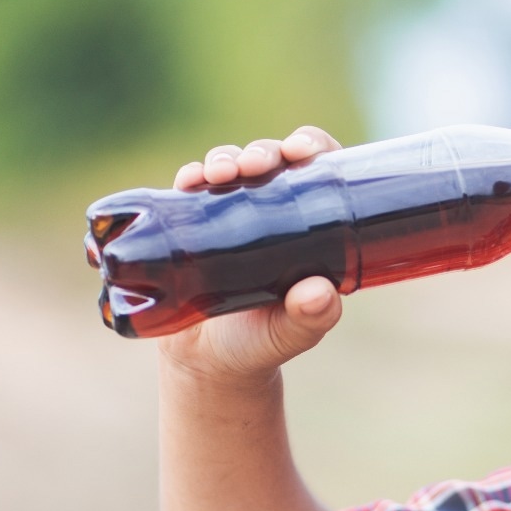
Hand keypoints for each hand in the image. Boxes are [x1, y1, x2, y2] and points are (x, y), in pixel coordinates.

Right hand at [156, 127, 344, 383]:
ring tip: (220, 173)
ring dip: (226, 159)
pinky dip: (190, 176)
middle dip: (264, 152)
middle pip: (273, 161)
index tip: (302, 150)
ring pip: (232, 167)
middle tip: (256, 164)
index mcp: (308, 228)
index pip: (318, 171)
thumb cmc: (260, 346)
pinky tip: (189, 180)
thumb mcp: (290, 335)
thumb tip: (322, 294)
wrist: (206, 363)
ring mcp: (230, 214)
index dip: (313, 148)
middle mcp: (272, 212)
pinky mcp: (192, 222)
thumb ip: (310, 319)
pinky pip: (191, 188)